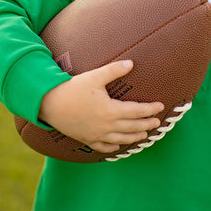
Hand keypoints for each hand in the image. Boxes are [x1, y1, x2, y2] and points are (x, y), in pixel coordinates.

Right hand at [39, 60, 163, 153]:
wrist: (50, 104)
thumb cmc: (73, 88)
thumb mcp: (95, 76)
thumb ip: (114, 70)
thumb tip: (131, 63)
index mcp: (111, 111)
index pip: (136, 111)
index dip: (150, 110)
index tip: (160, 107)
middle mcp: (106, 126)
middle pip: (132, 127)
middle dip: (146, 125)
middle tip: (157, 123)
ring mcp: (96, 135)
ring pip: (121, 139)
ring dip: (134, 137)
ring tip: (144, 135)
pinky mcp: (86, 139)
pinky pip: (103, 147)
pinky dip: (114, 146)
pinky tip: (118, 145)